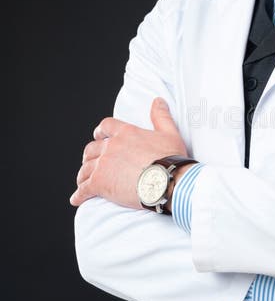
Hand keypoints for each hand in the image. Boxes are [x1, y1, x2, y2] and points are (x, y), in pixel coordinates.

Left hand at [69, 97, 187, 209]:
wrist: (167, 180)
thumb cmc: (171, 158)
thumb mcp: (169, 133)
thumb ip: (161, 116)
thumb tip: (158, 101)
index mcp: (126, 133)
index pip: (106, 126)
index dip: (100, 132)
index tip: (98, 136)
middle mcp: (111, 146)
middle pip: (92, 148)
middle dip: (89, 155)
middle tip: (90, 161)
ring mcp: (103, 165)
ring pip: (86, 169)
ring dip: (83, 175)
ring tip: (83, 182)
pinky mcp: (100, 183)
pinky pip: (84, 189)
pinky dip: (79, 194)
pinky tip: (77, 199)